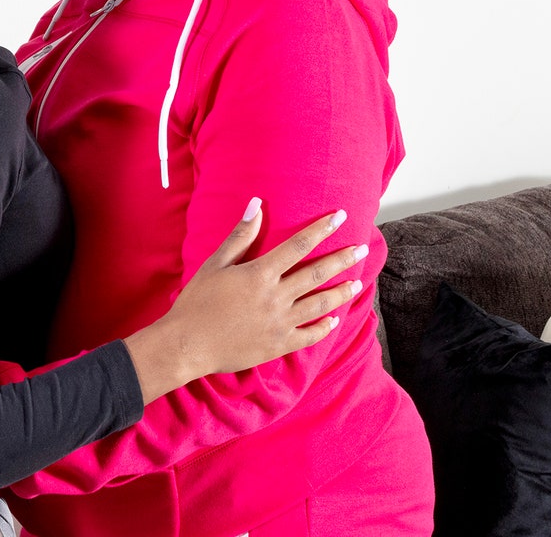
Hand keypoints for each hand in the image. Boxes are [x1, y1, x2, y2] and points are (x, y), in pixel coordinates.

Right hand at [122, 204, 366, 403]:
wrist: (187, 344)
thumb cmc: (197, 301)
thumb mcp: (215, 264)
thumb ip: (240, 236)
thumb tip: (256, 205)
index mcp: (260, 274)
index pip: (298, 246)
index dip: (321, 230)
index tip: (340, 218)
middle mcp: (276, 298)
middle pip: (316, 274)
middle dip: (342, 259)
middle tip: (362, 249)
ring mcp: (280, 324)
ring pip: (319, 305)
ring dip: (341, 292)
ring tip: (357, 282)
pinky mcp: (278, 345)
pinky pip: (309, 335)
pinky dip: (323, 327)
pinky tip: (333, 320)